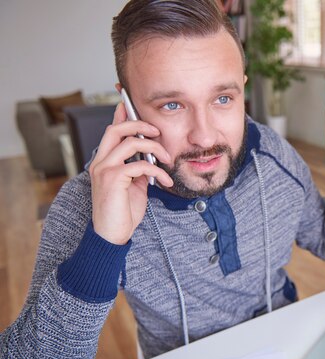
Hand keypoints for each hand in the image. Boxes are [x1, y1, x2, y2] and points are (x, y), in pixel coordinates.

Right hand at [89, 103, 173, 244]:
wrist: (113, 234)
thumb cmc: (123, 211)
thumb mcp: (134, 185)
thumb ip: (138, 168)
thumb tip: (150, 158)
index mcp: (104, 161)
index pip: (111, 131)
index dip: (121, 114)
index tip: (130, 102)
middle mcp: (100, 162)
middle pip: (116, 129)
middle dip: (139, 124)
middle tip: (157, 131)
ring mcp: (104, 169)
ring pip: (129, 143)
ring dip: (154, 148)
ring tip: (167, 159)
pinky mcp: (112, 179)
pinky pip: (139, 165)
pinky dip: (157, 170)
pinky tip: (166, 181)